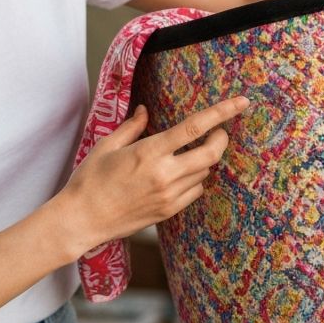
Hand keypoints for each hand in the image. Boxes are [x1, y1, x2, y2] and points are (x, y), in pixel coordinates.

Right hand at [57, 95, 249, 251]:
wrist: (82, 220)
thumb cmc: (89, 180)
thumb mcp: (106, 146)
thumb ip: (131, 127)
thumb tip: (144, 111)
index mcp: (150, 152)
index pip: (194, 128)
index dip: (221, 113)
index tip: (241, 102)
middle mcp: (165, 175)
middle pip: (211, 153)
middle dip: (221, 138)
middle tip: (220, 130)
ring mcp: (169, 196)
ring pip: (204, 172)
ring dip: (204, 158)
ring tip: (190, 152)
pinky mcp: (168, 212)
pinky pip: (195, 191)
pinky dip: (195, 178)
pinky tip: (180, 173)